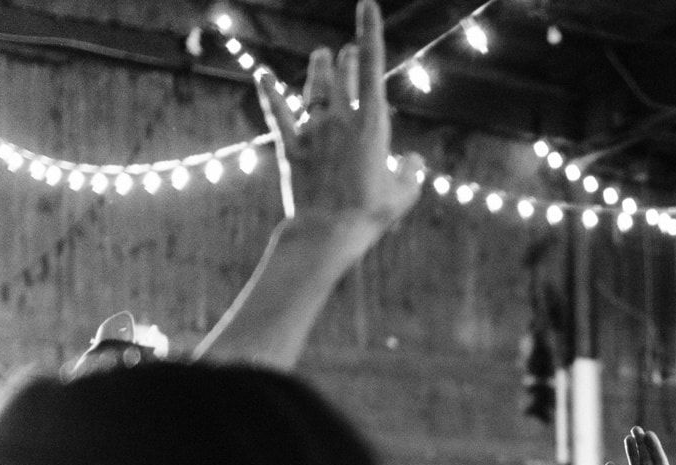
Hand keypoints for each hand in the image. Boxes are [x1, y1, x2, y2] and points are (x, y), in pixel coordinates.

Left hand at [256, 1, 422, 245]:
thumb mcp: (404, 194)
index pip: (373, 69)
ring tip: (322, 56)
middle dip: (349, 59)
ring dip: (319, 69)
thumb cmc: (371, 214)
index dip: (370, 33)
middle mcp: (342, 119)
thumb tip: (412, 161)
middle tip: (349, 51)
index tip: (366, 5)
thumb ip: (410, 171)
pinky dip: (270, 94)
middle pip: (344, 76)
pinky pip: (279, 114)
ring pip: (315, 89)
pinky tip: (263, 75)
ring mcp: (314, 131)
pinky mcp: (292, 147)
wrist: (329, 231)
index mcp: (372, 125)